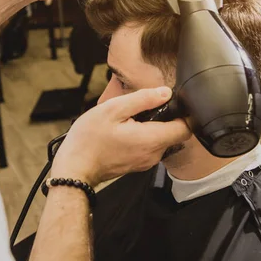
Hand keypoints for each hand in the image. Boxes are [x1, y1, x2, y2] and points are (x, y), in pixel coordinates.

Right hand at [50, 87, 191, 186]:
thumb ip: (143, 99)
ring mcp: (146, 162)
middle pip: (174, 134)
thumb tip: (165, 92)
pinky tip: (124, 131)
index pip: (186, 128)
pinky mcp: (138, 165)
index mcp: (151, 139)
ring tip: (129, 120)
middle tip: (142, 109)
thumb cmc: (89, 139)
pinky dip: (143, 137)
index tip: (169, 103)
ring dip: (152, 127)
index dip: (182, 113)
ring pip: (161, 140)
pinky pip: (149, 147)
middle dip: (165, 118)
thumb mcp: (113, 109)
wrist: (74, 168)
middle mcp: (153, 154)